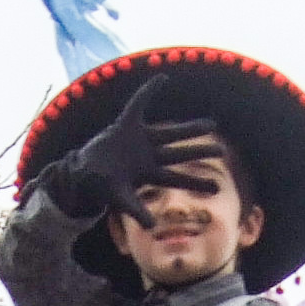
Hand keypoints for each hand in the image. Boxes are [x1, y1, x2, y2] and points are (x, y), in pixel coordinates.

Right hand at [51, 74, 220, 227]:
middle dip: (200, 152)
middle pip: (180, 153)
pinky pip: (138, 104)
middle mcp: (149, 156)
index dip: (196, 182)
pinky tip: (163, 78)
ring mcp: (139, 139)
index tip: (217, 186)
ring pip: (170, 132)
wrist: (82, 173)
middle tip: (222, 151)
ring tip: (212, 125)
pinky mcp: (125, 125)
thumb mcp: (120, 200)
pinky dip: (148, 92)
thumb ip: (136, 210)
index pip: (177, 178)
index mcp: (149, 174)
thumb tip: (152, 227)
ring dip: (189, 129)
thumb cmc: (102, 188)